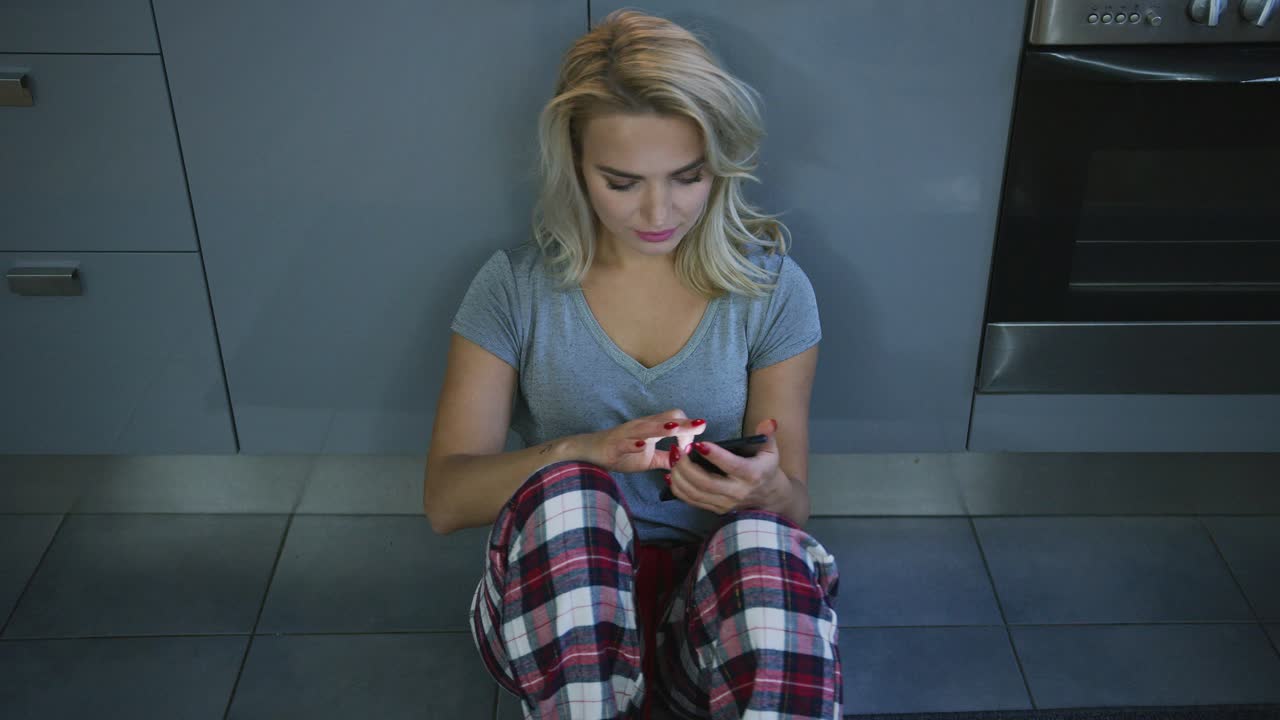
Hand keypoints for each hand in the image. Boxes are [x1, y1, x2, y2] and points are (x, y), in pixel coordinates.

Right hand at [580, 410, 706, 473]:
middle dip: (684, 424)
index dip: (687, 430)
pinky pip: (625, 442)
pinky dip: (634, 443)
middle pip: (667, 418)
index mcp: (652, 428)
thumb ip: (666, 458)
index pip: (675, 420)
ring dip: (663, 428)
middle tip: (701, 426)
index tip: (691, 447)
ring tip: (677, 429)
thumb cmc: (619, 453)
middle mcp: (642, 426)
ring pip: (648, 428)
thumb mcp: (648, 458)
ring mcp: (628, 434)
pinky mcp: (614, 444)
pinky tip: (641, 445)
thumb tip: (684, 461)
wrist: (589, 452)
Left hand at [666, 418, 787, 514]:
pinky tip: (670, 475)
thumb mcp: (770, 452)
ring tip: (672, 459)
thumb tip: (768, 422)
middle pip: (706, 482)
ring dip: (679, 477)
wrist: (769, 501)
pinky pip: (692, 501)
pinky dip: (678, 489)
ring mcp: (724, 503)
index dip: (715, 455)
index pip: (731, 466)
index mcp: (751, 474)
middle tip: (677, 450)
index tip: (699, 444)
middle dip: (687, 467)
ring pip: (696, 493)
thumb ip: (767, 436)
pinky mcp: (715, 509)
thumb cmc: (766, 471)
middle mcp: (736, 492)